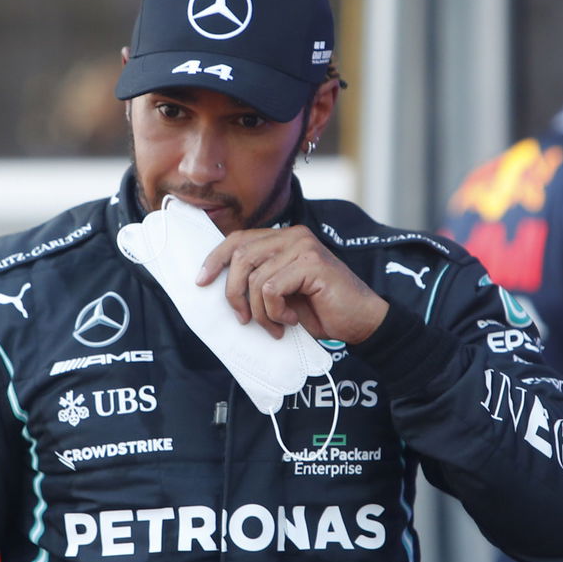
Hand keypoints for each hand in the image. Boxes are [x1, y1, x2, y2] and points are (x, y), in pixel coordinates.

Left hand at [197, 225, 388, 342]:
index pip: (238, 239)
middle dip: (234, 293)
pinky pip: (271, 288)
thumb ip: (259, 281)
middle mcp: (293, 236)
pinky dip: (275, 311)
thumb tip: (220, 287)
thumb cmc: (322, 310)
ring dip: (260, 311)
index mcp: (284, 238)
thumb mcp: (282, 293)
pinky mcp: (311, 264)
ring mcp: (303, 247)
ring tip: (276, 325)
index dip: (215, 259)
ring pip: (255, 278)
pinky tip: (292, 319)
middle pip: (240, 256)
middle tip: (244, 318)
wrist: (361, 322)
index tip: (201, 281)